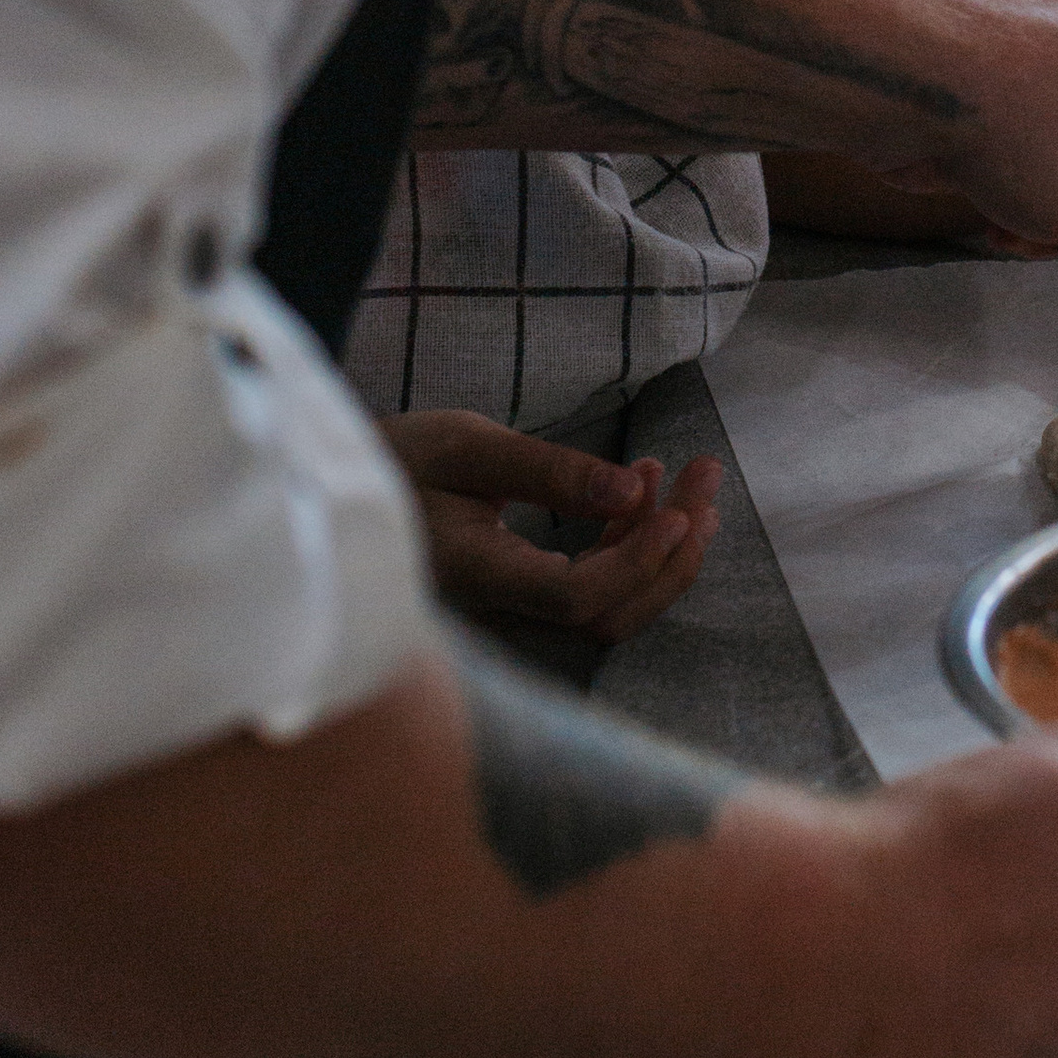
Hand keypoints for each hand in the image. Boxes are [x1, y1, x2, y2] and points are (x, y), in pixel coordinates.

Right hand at [383, 410, 719, 640]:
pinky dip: (632, 542)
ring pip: (609, 605)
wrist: (351, 496)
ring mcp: (515, 610)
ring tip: (691, 479)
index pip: (576, 598)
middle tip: (707, 473)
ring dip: (662, 546)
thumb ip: (550, 470)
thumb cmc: (401, 461)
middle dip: (672, 548)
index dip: (637, 563)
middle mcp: (501, 608)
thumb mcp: (469, 446)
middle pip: (609, 612)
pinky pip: (593, 587)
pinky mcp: (526, 597)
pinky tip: (644, 487)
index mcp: (480, 575)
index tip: (681, 511)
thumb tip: (632, 488)